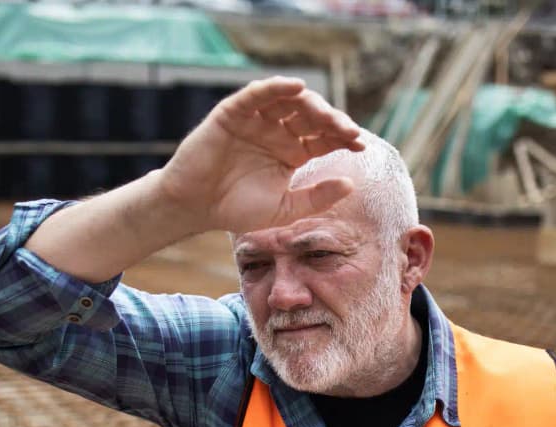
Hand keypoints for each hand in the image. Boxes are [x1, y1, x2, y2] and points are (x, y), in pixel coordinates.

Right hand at [156, 76, 363, 233]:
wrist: (196, 208)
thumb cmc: (237, 209)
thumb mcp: (284, 210)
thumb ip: (316, 199)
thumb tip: (351, 184)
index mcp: (292, 152)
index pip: (324, 138)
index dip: (343, 138)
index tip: (360, 145)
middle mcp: (277, 132)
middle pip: (311, 117)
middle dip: (331, 121)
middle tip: (347, 132)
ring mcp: (256, 120)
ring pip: (288, 102)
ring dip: (310, 104)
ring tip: (326, 115)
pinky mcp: (233, 113)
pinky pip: (257, 95)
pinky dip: (275, 87)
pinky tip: (295, 87)